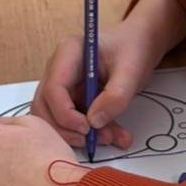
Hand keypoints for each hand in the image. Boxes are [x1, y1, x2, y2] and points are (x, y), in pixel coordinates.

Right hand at [31, 0, 185, 151]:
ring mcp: (63, 85)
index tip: (87, 128)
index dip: (65, 114)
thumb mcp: (132, 69)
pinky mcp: (72, 99)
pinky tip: (114, 136)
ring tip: (110, 138)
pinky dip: (91, 134)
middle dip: (67, 129)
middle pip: (45, 107)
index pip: (52, 89)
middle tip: (94, 141)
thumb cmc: (134, 48)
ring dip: (78, 135)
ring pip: (56, 119)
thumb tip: (94, 122)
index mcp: (68, 53)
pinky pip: (73, 122)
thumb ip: (116, 95)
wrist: (140, 44)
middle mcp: (59, 69)